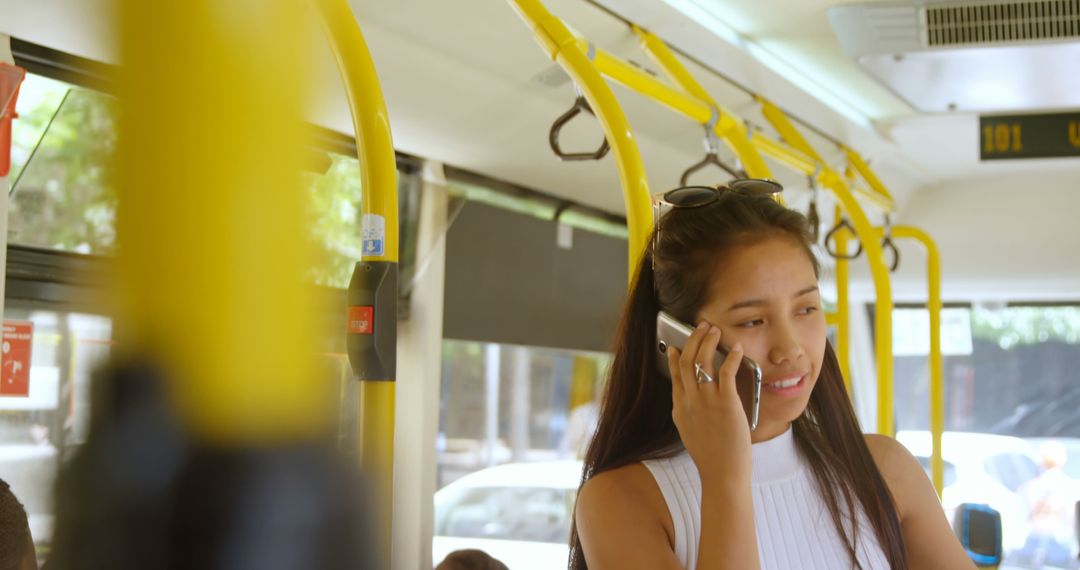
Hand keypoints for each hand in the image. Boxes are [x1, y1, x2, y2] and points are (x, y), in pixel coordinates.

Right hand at [666, 322, 751, 479]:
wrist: (722, 475)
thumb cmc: (713, 459)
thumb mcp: (692, 434)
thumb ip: (692, 415)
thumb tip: (698, 402)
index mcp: (680, 410)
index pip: (674, 376)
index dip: (674, 357)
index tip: (675, 346)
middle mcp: (690, 402)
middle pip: (686, 361)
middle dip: (692, 340)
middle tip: (701, 327)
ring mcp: (706, 402)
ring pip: (702, 361)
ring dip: (708, 341)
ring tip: (715, 330)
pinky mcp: (726, 404)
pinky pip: (726, 372)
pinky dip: (731, 357)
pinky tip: (737, 349)